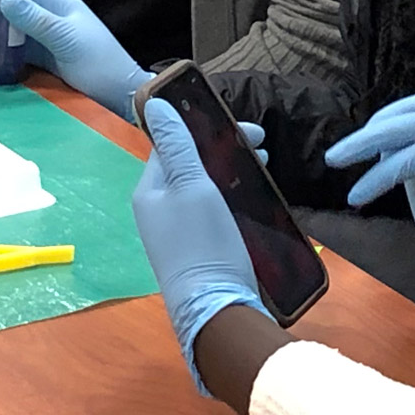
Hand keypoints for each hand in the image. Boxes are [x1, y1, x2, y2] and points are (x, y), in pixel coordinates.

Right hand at [0, 0, 149, 119]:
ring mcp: (38, 36)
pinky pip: (6, 50)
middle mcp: (43, 14)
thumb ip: (36, 20)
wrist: (118, 93)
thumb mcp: (68, 39)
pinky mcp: (35, 58)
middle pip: (0, 7)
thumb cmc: (101, 62)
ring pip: (0, 29)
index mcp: (54, 1)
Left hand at [133, 99, 271, 394]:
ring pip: (206, 187)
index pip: (173, 144)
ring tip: (264, 167)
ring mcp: (178, 232)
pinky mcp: (198, 249)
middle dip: (226, 150)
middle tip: (263, 147)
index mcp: (150, 192)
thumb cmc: (203, 243)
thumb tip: (154, 104)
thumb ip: (177, 145)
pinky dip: (235, 196)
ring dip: (234, 171)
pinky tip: (255, 196)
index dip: (208, 130)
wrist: (217, 310)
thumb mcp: (192, 186)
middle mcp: (159, 210)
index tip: (249, 130)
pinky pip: (215, 209)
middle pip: (192, 165)